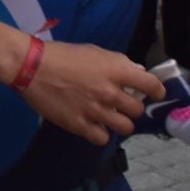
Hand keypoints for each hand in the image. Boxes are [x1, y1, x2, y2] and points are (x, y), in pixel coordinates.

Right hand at [23, 41, 163, 144]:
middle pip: (137, 110)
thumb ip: (118, 63)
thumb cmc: (62, 55)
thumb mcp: (94, 51)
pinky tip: (94, 126)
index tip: (154, 93)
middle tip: (122, 105)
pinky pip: (102, 139)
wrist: (32, 67)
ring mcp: (95, 111)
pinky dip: (101, 134)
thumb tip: (137, 73)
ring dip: (120, 123)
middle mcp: (110, 93)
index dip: (157, 91)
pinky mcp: (79, 126)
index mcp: (116, 70)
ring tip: (110, 118)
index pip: (150, 85)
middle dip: (133, 108)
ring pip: (125, 127)